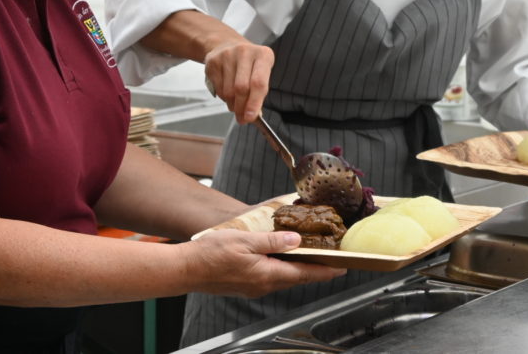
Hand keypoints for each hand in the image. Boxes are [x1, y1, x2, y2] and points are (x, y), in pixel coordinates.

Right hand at [184, 229, 345, 297]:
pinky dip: (283, 270)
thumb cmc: (211, 254)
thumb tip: (296, 240)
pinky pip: (271, 278)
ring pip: (284, 279)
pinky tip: (281, 260)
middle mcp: (263, 285)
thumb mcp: (245, 240)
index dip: (325, 271)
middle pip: (297, 278)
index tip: (342, 268)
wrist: (186, 270)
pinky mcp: (245, 286)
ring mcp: (254, 287)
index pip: (304, 273)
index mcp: (267, 274)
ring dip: (299, 270)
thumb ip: (273, 241)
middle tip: (332, 263)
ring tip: (311, 259)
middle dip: (316, 271)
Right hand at [204, 39, 273, 123]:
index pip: (259, 83)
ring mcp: (227, 55)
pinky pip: (218, 88)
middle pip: (241, 88)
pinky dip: (223, 98)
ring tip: (235, 104)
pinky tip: (227, 94)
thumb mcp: (260, 73)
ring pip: (228, 91)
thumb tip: (254, 115)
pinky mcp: (213, 61)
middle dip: (241, 107)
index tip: (251, 117)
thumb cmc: (249, 64)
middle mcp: (245, 52)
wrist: (228, 46)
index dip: (254, 103)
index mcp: (263, 55)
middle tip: (242, 118)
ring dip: (232, 104)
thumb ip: (259, 93)